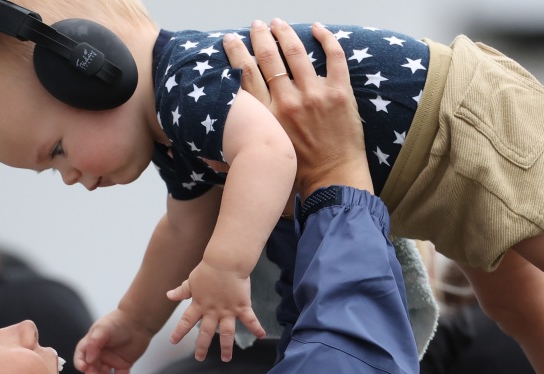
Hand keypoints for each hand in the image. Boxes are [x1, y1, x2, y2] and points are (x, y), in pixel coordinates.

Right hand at [73, 310, 153, 373]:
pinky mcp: (123, 365)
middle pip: (91, 368)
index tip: (84, 368)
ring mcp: (111, 360)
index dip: (80, 363)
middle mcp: (99, 354)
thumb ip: (93, 343)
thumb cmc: (118, 322)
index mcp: (91, 345)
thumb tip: (88, 360)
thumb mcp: (102, 329)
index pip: (81, 357)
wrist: (139, 321)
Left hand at [167, 259, 264, 361]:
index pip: (186, 322)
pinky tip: (262, 336)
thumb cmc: (208, 269)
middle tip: (199, 358)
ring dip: (226, 347)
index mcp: (199, 305)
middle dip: (202, 346)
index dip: (179, 332)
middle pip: (206, 332)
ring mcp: (228, 310)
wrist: (225, 261)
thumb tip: (169, 295)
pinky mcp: (242, 306)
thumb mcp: (192, 280)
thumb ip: (182, 291)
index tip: (173, 342)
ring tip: (226, 358)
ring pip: (226, 333)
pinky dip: (256, 328)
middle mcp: (212, 311)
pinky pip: (250, 319)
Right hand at [224, 19, 371, 197]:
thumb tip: (204, 154)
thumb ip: (233, 153)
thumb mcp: (259, 160)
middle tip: (256, 25)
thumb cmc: (297, 175)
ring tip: (277, 23)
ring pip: (296, 52)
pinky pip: (334, 56)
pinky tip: (316, 28)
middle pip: (267, 57)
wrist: (334, 181)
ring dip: (284, 32)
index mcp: (266, 116)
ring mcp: (315, 95)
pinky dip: (326, 38)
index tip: (231, 40)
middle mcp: (287, 101)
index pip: (245, 74)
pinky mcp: (340, 93)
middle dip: (259, 36)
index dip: (236, 53)